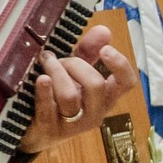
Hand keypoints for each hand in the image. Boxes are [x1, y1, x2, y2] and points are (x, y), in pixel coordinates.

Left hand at [18, 23, 137, 152]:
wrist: (37, 132)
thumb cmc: (60, 98)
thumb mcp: (75, 73)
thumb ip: (89, 52)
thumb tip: (104, 30)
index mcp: (105, 98)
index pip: (126, 83)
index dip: (120, 65)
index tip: (105, 50)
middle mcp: (94, 113)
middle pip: (96, 85)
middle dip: (75, 64)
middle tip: (58, 59)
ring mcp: (73, 125)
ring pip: (70, 96)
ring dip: (56, 73)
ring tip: (45, 66)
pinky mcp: (50, 129)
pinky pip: (49, 108)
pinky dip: (44, 91)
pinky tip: (41, 80)